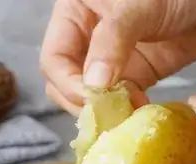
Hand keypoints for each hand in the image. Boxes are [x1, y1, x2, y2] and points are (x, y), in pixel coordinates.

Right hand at [40, 0, 195, 115]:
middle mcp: (89, 39)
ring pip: (92, 96)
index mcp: (77, 14)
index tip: (92, 99)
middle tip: (106, 117)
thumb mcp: (140, 5)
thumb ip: (112, 40)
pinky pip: (121, 100)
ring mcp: (112, 60)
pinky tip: (139, 114)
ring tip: (124, 119)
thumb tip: (92, 85)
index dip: (68, 82)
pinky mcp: (136, 74)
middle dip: (83, 103)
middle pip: (66, 82)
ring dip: (104, 111)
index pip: (55, 58)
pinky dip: (126, 111)